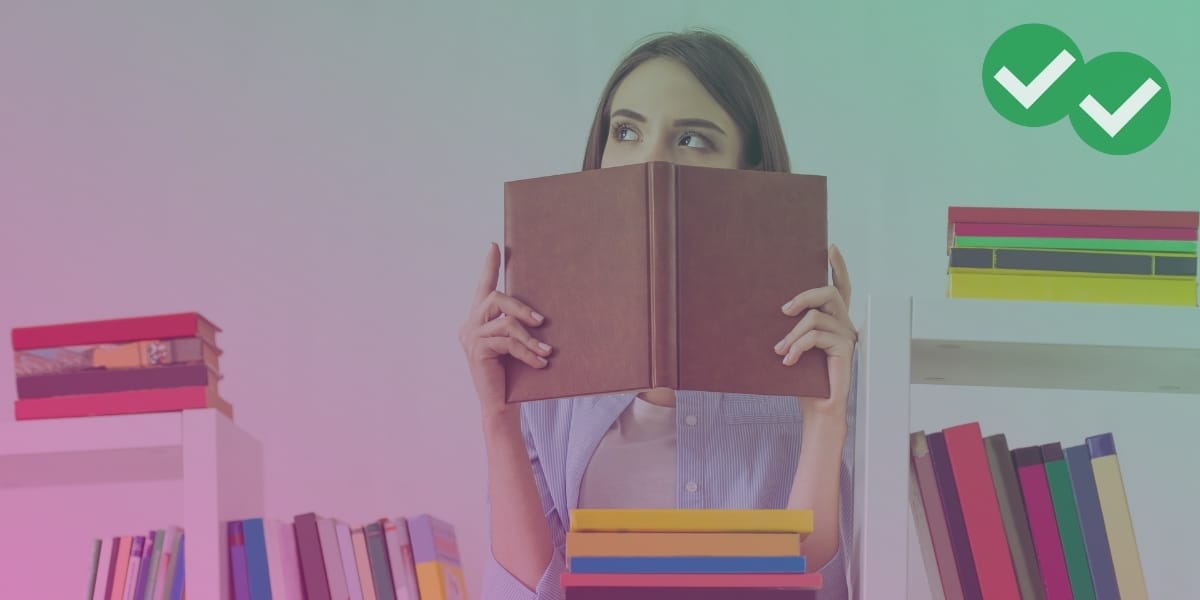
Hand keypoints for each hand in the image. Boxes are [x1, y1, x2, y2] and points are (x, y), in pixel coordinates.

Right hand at [457, 243, 552, 417]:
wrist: (500, 406)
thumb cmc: (511, 375)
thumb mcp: (514, 345)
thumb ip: (515, 325)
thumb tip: (539, 312)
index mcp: (477, 320)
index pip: (484, 287)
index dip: (489, 266)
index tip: (495, 245)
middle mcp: (469, 325)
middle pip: (495, 299)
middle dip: (521, 307)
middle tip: (541, 320)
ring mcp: (470, 337)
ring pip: (505, 323)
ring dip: (530, 338)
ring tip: (546, 351)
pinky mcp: (478, 351)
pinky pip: (508, 342)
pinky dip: (527, 352)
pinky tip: (540, 362)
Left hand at [775, 243, 857, 416]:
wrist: (817, 407)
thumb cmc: (804, 378)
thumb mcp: (796, 345)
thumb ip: (795, 326)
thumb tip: (778, 309)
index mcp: (834, 321)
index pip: (841, 287)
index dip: (838, 267)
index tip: (831, 247)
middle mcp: (844, 325)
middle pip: (829, 293)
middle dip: (804, 296)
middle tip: (784, 310)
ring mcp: (847, 336)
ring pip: (816, 317)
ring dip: (792, 334)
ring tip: (780, 350)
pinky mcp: (845, 348)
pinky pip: (816, 336)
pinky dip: (797, 347)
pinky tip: (788, 360)